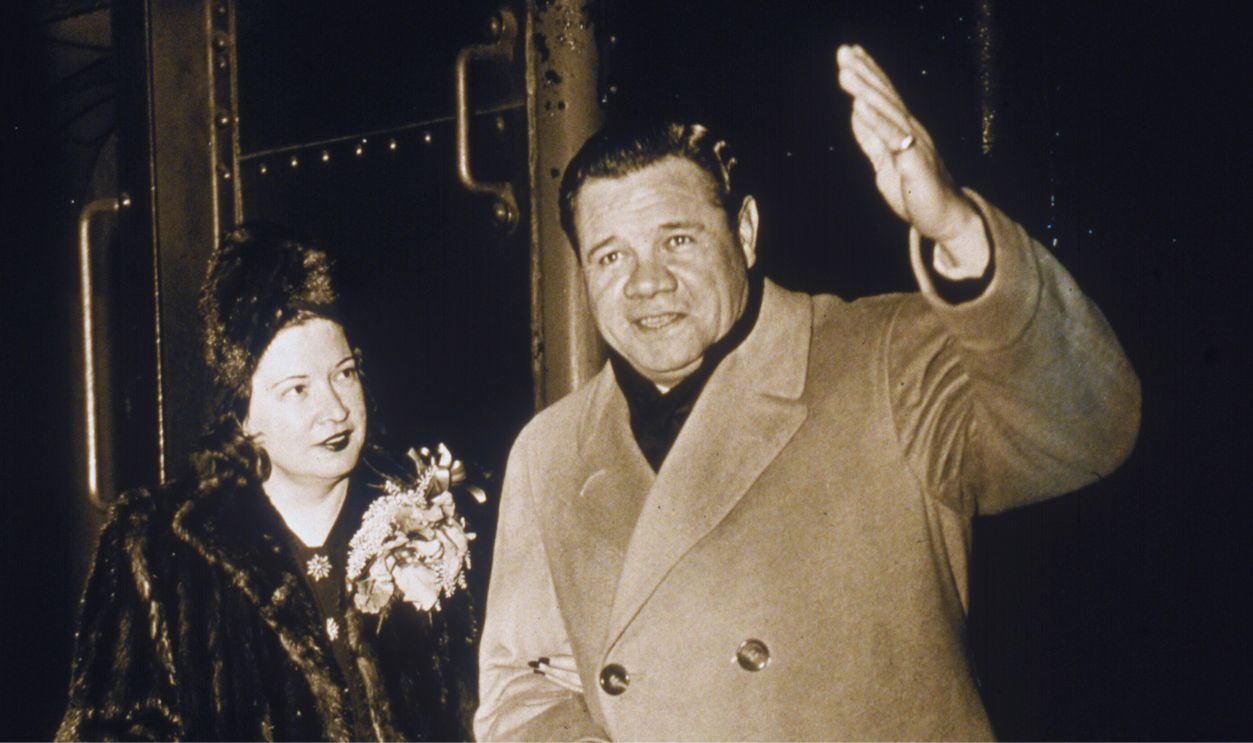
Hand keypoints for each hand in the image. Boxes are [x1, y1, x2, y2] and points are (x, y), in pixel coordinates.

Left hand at [836, 44, 988, 278]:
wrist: (943, 219)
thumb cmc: (914, 191)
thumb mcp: (884, 162)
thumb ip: (871, 138)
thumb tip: (856, 112)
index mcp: (903, 129)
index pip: (883, 95)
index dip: (867, 72)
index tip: (849, 53)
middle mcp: (911, 130)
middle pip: (885, 95)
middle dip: (864, 71)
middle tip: (844, 50)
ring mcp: (915, 144)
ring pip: (887, 111)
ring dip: (865, 90)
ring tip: (846, 72)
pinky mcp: (914, 163)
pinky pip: (893, 138)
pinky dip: (876, 120)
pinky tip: (860, 106)